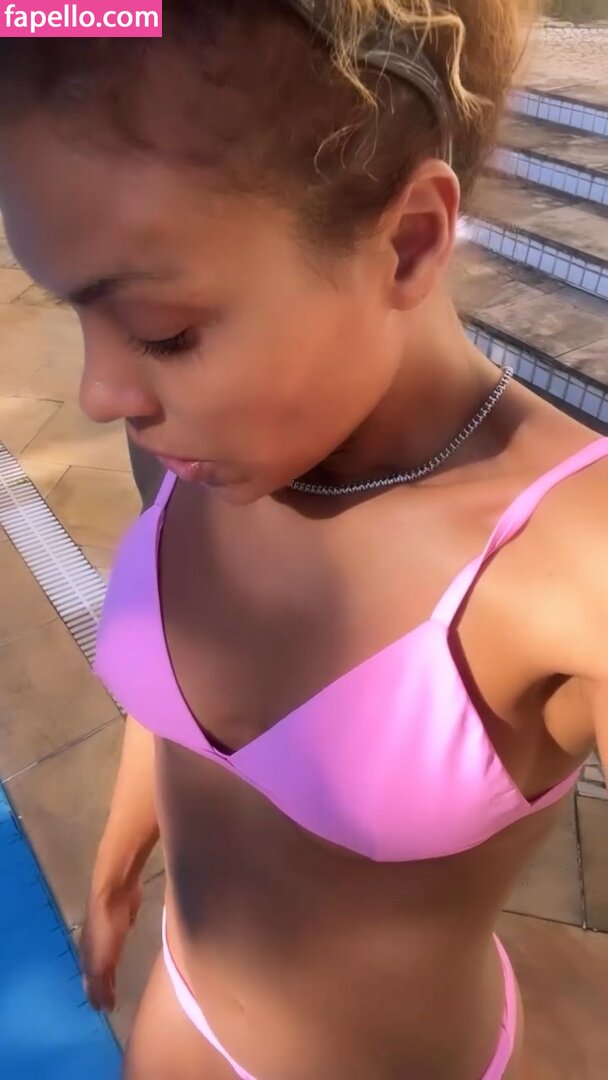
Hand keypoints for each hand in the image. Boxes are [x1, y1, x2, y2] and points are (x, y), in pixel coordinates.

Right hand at [80, 878, 142, 1010]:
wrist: (115, 890)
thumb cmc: (108, 927)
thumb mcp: (103, 961)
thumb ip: (101, 984)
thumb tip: (102, 1008)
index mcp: (86, 956)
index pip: (88, 983)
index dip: (94, 996)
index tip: (102, 1011)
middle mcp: (91, 944)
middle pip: (95, 969)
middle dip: (100, 984)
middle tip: (109, 999)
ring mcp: (104, 929)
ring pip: (105, 955)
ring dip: (109, 968)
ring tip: (116, 979)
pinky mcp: (119, 917)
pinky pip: (117, 940)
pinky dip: (117, 951)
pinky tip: (122, 952)